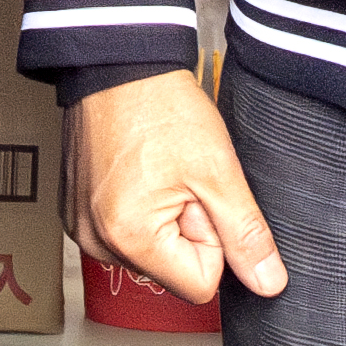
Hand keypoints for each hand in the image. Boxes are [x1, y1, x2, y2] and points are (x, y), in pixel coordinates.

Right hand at [76, 70, 287, 302]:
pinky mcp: (77, 213)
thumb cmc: (160, 104)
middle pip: (172, 268)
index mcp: (129, 239)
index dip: (213, 239)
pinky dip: (141, 207)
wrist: (119, 62)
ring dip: (165, 217)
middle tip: (180, 177)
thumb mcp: (218, 170)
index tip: (200, 195)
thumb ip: (245, 234)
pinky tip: (141, 171)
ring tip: (159, 170)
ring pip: (151, 251)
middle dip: (188, 228)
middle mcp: (97, 242)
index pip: (200, 283)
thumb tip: (267, 282)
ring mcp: (82, 228)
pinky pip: (125, 233)